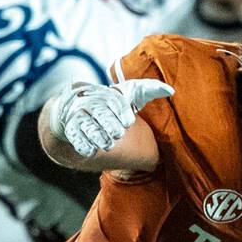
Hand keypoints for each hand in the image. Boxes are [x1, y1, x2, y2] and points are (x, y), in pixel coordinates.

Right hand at [49, 79, 174, 158]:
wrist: (74, 106)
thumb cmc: (110, 102)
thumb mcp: (128, 93)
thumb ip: (148, 90)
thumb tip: (171, 90)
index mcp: (108, 95)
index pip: (115, 102)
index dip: (121, 112)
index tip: (128, 121)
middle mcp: (92, 103)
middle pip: (101, 114)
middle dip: (109, 124)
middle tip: (117, 133)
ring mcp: (79, 116)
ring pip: (88, 126)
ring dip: (98, 136)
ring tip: (107, 144)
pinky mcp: (70, 129)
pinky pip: (75, 137)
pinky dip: (82, 145)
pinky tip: (90, 151)